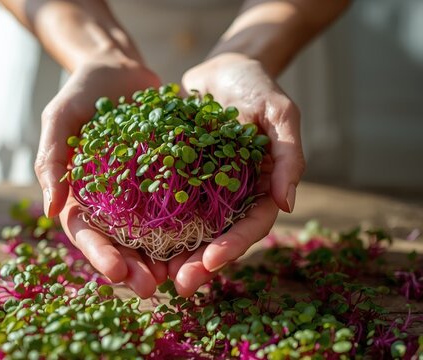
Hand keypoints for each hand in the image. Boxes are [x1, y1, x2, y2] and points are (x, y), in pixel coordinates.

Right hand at [36, 57, 166, 297]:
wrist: (119, 68)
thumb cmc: (82, 91)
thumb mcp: (60, 118)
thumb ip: (52, 160)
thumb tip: (50, 209)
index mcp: (81, 195)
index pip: (86, 233)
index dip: (100, 256)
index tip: (117, 274)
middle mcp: (112, 202)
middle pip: (121, 244)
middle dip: (135, 269)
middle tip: (153, 289)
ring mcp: (142, 194)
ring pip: (152, 235)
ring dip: (164, 259)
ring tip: (181, 277)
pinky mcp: (169, 179)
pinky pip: (180, 206)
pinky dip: (190, 227)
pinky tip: (205, 242)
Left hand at [170, 53, 305, 296]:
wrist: (221, 67)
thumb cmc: (256, 85)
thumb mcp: (279, 113)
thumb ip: (288, 155)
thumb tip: (289, 204)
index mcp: (263, 187)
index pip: (253, 224)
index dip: (234, 246)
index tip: (212, 262)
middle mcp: (234, 196)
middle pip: (220, 237)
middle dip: (200, 263)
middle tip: (177, 285)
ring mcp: (206, 190)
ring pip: (191, 230)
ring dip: (174, 255)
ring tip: (153, 275)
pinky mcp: (179, 178)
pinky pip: (166, 205)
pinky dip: (153, 225)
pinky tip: (133, 241)